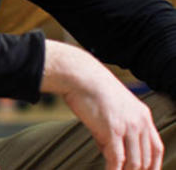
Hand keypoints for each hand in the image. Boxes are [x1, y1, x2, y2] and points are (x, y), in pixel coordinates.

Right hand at [41, 40, 162, 169]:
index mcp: (142, 114)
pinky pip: (117, 160)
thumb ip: (117, 130)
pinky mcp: (112, 130)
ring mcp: (127, 126)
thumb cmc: (90, 87)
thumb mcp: (113, 107)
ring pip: (134, 163)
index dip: (153, 166)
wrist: (79, 75)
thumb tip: (111, 153)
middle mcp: (139, 121)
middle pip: (145, 159)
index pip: (156, 148)